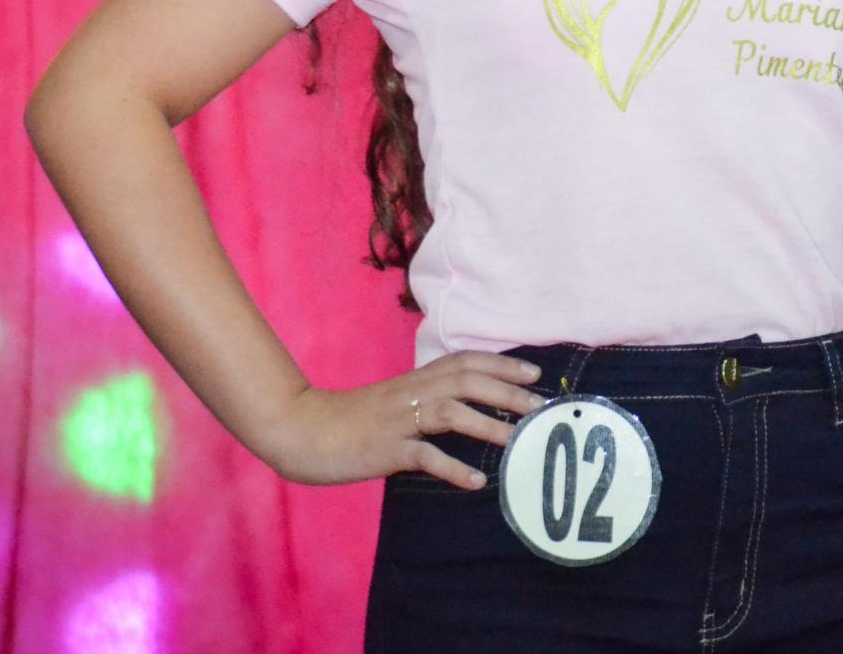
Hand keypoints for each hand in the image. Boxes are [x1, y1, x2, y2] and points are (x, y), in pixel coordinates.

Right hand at [261, 352, 547, 489]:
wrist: (302, 429)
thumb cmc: (351, 419)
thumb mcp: (393, 401)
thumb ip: (425, 399)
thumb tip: (466, 408)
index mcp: (414, 380)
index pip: (464, 361)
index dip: (501, 362)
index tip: (534, 370)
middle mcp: (410, 393)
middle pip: (465, 380)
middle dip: (506, 389)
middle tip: (539, 405)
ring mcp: (398, 420)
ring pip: (450, 412)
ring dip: (488, 425)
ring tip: (519, 441)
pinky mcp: (384, 449)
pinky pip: (424, 456)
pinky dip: (452, 468)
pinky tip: (476, 482)